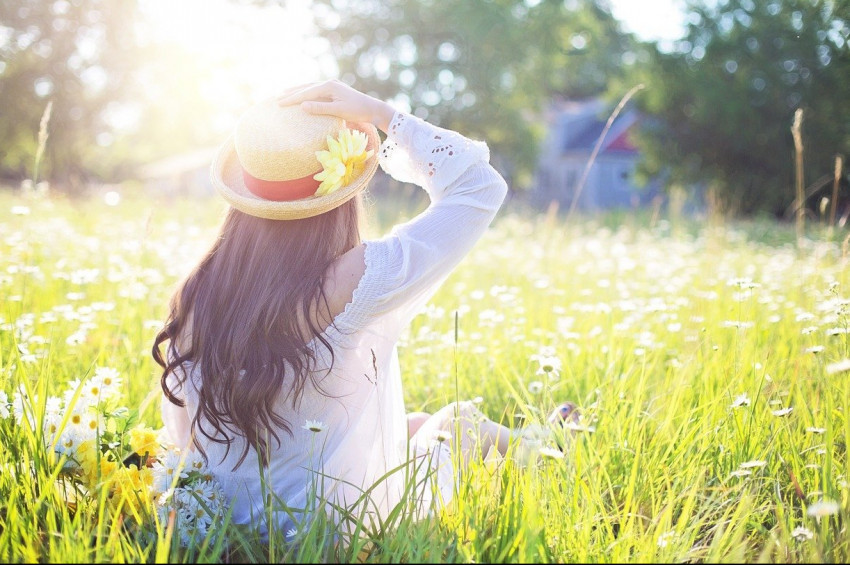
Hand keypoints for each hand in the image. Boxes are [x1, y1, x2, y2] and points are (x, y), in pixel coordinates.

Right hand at [277, 80, 395, 131]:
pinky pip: (316, 91)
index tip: (279, 104)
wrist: (373, 109)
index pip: (306, 93)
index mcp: (329, 86)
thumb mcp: (338, 111)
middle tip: (277, 99)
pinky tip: (302, 96)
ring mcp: (332, 86)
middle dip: (291, 93)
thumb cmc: (358, 111)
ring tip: (285, 94)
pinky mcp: (335, 91)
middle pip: (306, 88)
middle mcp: (329, 83)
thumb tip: (302, 105)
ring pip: (310, 88)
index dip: (292, 98)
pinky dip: (307, 93)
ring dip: (298, 91)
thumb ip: (320, 108)